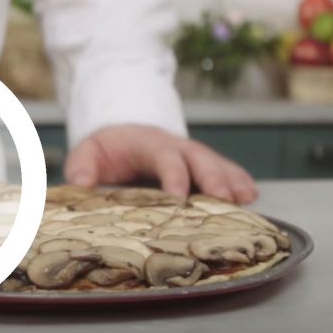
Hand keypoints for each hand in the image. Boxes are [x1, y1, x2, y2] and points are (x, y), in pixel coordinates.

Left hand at [64, 125, 258, 203]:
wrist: (121, 131)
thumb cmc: (104, 148)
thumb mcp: (86, 154)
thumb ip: (82, 169)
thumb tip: (80, 185)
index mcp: (147, 144)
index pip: (164, 158)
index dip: (174, 175)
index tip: (179, 197)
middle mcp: (175, 147)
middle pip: (200, 158)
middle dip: (213, 178)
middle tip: (224, 200)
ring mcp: (191, 154)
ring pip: (217, 163)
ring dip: (232, 180)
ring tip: (246, 199)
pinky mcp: (201, 163)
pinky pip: (224, 169)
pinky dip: (238, 179)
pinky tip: (251, 195)